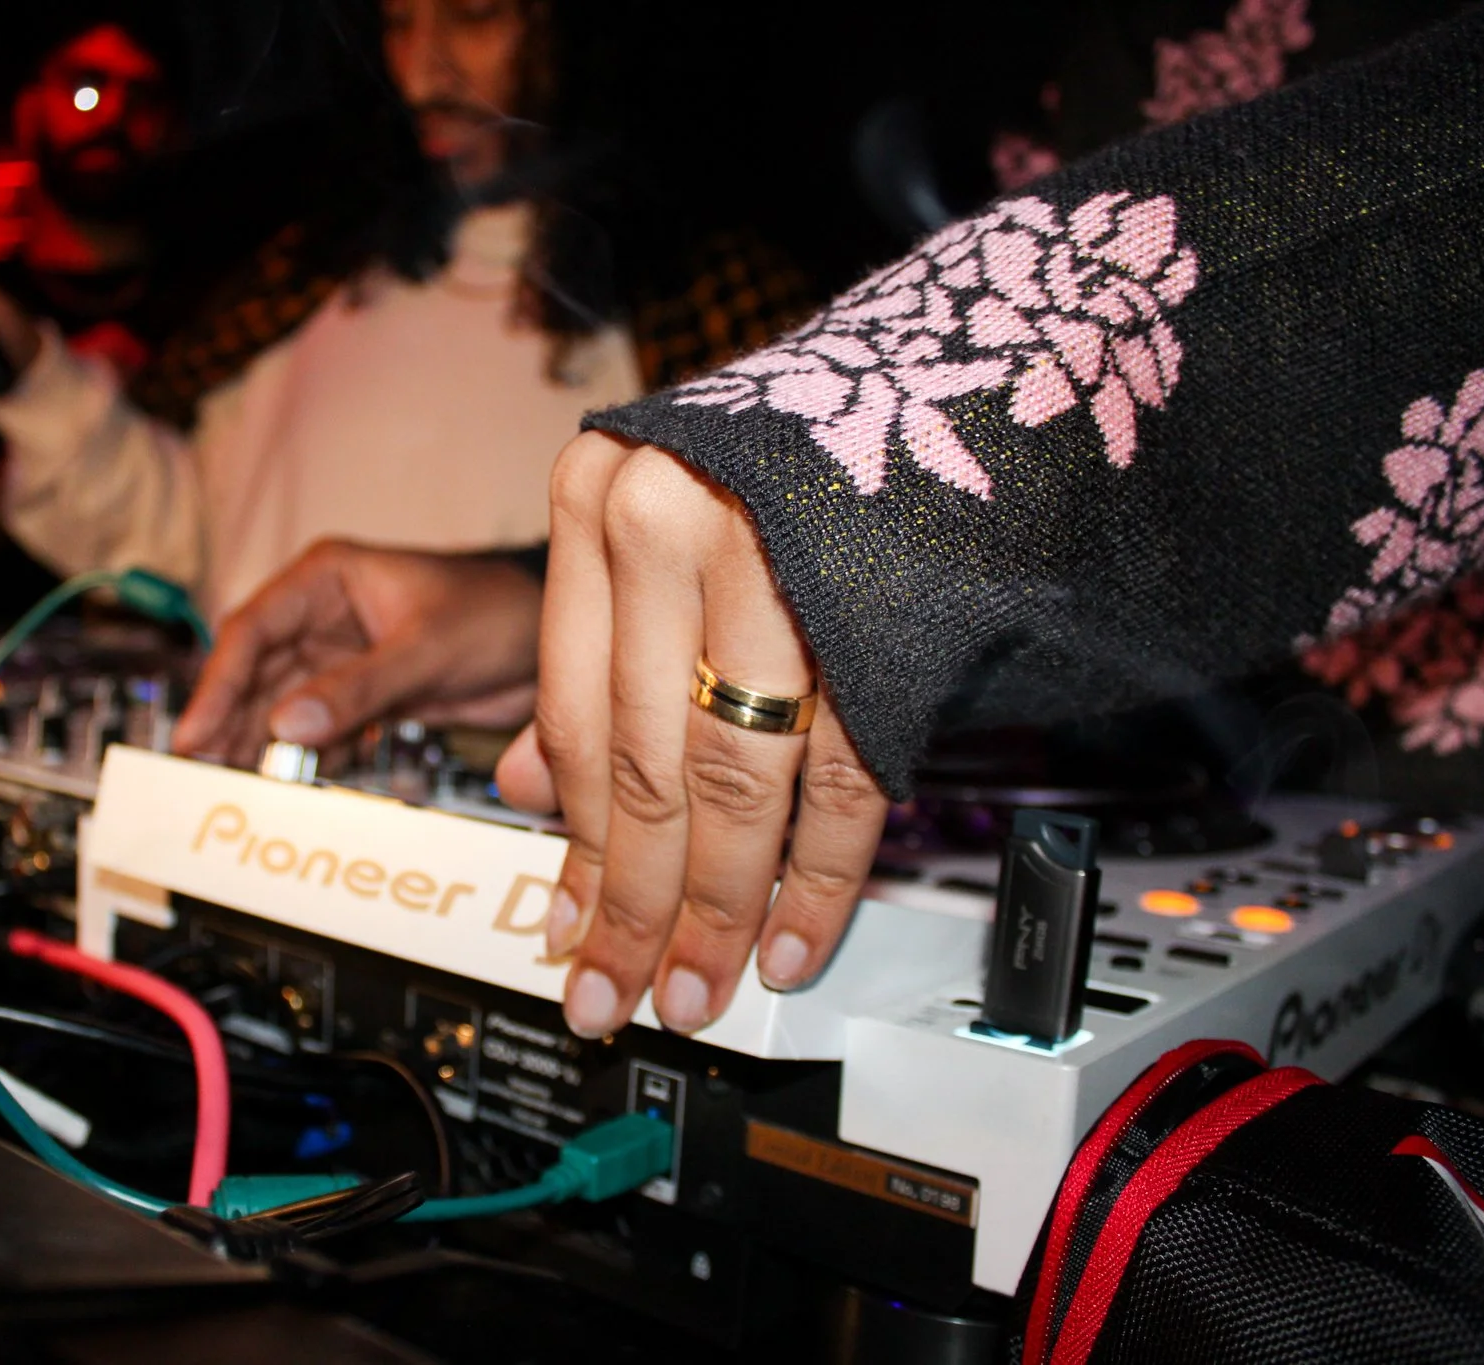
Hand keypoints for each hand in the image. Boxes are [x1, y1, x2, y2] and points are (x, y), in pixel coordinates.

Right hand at [173, 540, 544, 768]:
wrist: (552, 637)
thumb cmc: (498, 611)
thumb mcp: (425, 649)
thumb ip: (358, 688)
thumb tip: (287, 725)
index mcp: (326, 580)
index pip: (251, 631)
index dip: (216, 685)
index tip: (194, 735)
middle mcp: (323, 618)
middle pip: (256, 676)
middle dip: (229, 727)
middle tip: (201, 778)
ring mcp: (342, 661)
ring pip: (283, 710)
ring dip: (261, 750)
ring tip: (234, 792)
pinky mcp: (365, 700)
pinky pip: (321, 734)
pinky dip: (306, 763)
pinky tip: (289, 791)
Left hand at [495, 432, 888, 1038]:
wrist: (950, 371)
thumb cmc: (786, 452)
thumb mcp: (652, 527)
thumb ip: (592, 653)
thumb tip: (534, 793)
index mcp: (601, 500)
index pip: (571, 713)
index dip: (573, 842)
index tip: (566, 927)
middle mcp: (672, 522)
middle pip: (645, 765)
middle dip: (634, 904)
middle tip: (621, 989)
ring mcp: (779, 564)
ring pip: (734, 783)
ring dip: (719, 908)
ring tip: (701, 985)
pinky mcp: (882, 612)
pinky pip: (844, 776)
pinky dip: (820, 875)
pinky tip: (795, 937)